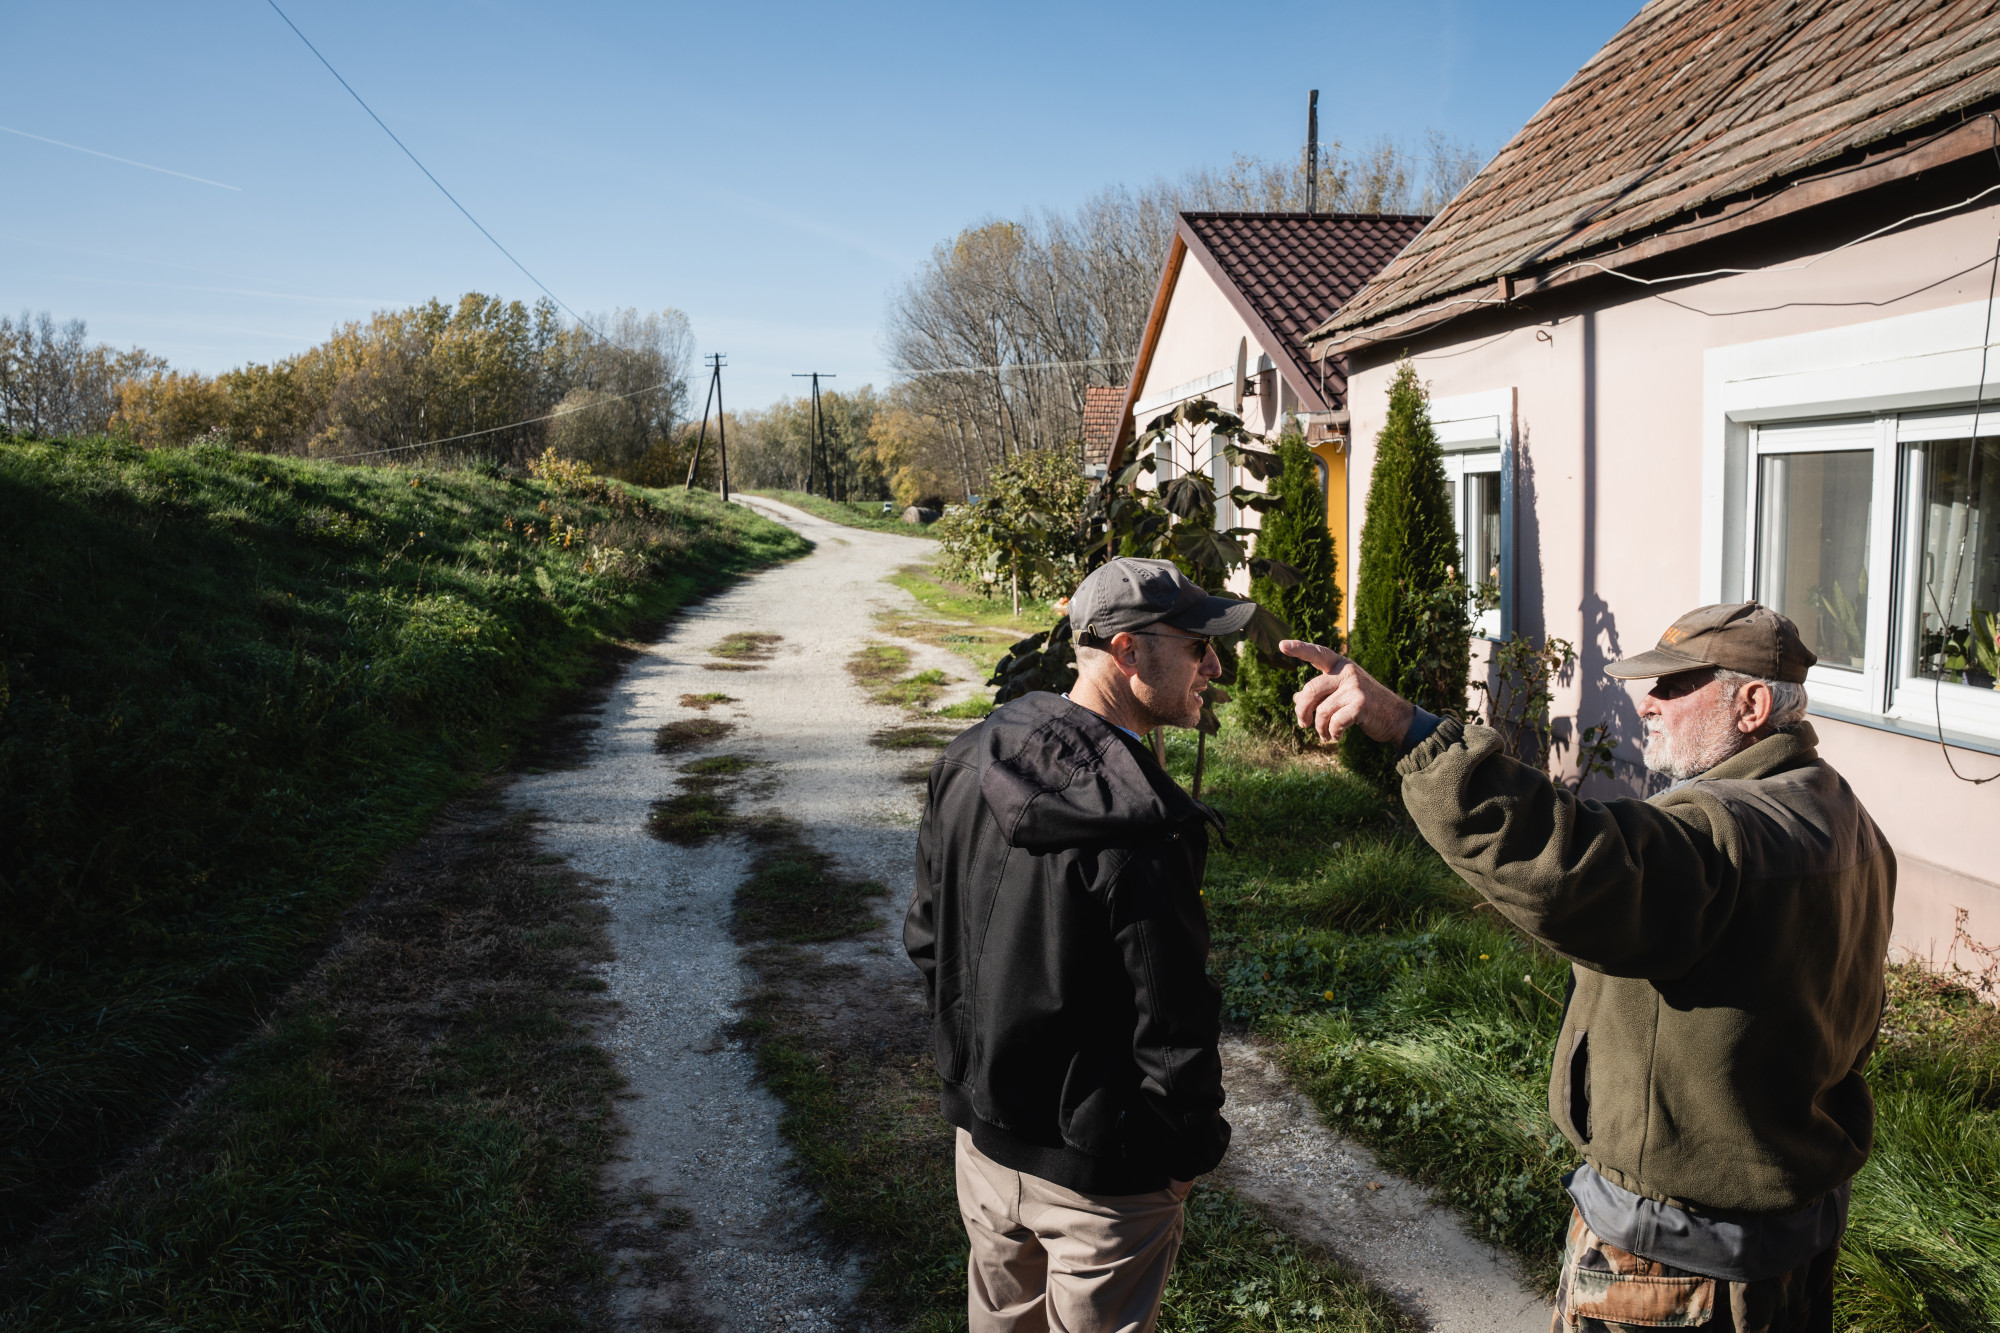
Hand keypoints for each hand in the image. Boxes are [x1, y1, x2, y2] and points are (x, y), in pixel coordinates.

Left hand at [1281, 641, 1415, 745]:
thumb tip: (1295, 698)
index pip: (1317, 654)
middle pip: (1310, 690)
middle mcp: (1347, 672)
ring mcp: (1355, 687)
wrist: (1395, 717)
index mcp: (1339, 665)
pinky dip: (1332, 733)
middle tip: (1303, 724)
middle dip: (1302, 711)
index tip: (1281, 646)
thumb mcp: (1340, 694)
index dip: (1299, 649)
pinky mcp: (1361, 704)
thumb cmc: (1364, 704)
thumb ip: (1319, 694)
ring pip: (1321, 710)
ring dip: (1319, 728)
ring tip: (1324, 735)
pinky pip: (1334, 722)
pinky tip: (1336, 736)